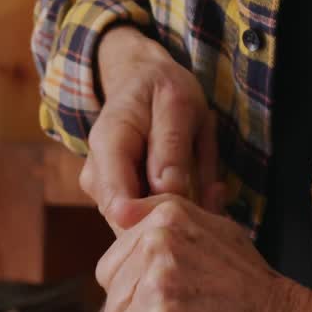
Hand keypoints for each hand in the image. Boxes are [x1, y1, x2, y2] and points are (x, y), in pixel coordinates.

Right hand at [81, 27, 221, 230]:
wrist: (141, 81)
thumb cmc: (161, 87)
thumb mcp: (177, 104)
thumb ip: (172, 145)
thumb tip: (168, 190)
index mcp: (108, 146)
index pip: (120, 206)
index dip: (158, 218)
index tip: (194, 211)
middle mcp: (98, 177)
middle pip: (131, 225)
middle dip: (174, 220)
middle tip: (214, 197)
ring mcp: (106, 192)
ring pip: (141, 229)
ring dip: (180, 218)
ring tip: (211, 191)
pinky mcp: (121, 202)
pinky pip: (148, 223)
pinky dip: (179, 215)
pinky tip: (202, 195)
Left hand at [96, 194, 311, 311]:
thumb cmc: (254, 290)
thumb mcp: (215, 231)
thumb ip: (163, 218)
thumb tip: (117, 210)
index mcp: (165, 221)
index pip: (109, 270)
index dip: (137, 294)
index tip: (177, 300)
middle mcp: (158, 249)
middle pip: (113, 307)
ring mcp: (159, 292)